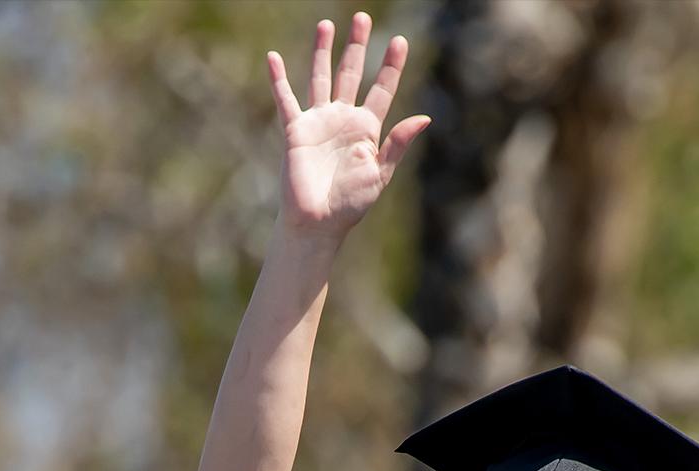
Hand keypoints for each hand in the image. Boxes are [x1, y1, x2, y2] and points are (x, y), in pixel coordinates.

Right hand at [264, 14, 429, 240]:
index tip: (399, 41)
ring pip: (320, 78)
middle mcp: (343, 119)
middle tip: (362, 18)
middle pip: (350, 73)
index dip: (390, 66)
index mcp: (367, 129)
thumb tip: (424, 117)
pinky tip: (274, 58)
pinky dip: (278, 80)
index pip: (381, 89)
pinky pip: (285, 100)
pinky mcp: (295, 131)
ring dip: (323, 51)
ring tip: (327, 24)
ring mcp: (318, 122)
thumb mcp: (380, 173)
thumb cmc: (350, 204)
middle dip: (357, 46)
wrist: (318, 223)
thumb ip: (397, 144)